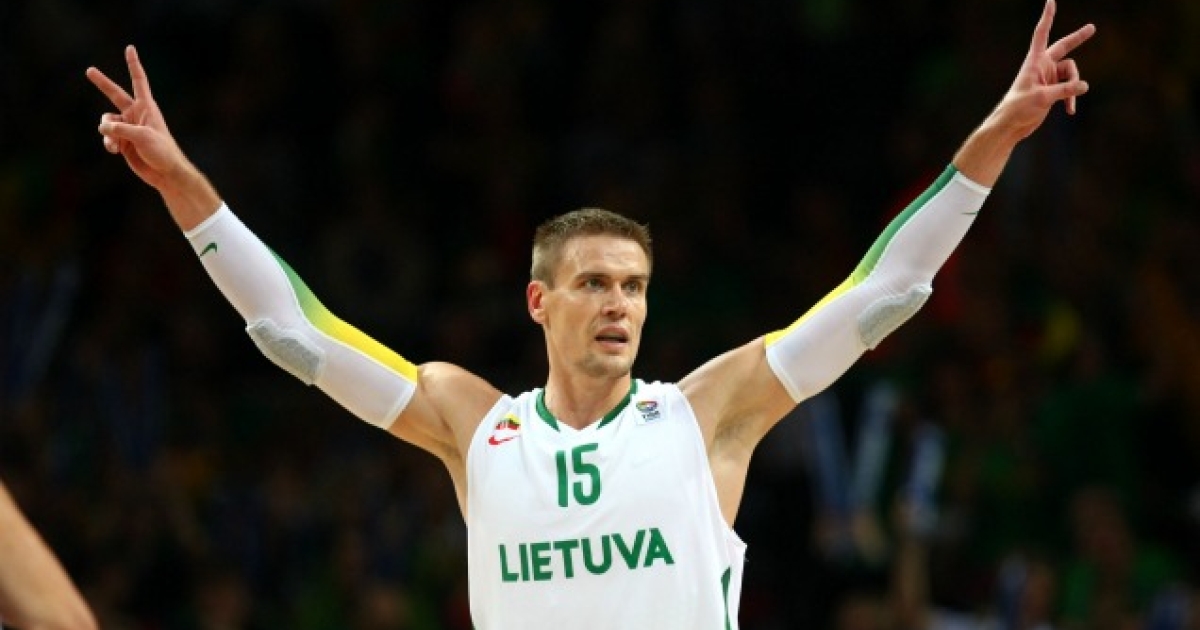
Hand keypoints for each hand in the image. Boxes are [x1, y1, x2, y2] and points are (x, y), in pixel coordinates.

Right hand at [86, 45, 191, 191]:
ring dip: (107, 132)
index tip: (129, 48)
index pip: (138, 81)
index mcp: (146, 107)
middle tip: (89, 70)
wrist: (165, 173)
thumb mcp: (143, 137)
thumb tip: (103, 126)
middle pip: (115, 95)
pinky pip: (107, 137)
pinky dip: (108, 143)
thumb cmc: (162, 151)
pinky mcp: (122, 142)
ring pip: (106, 122)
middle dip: (102, 83)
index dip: (133, 64)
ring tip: (116, 143)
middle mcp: (136, 114)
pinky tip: (115, 150)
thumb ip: (121, 129)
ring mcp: (128, 128)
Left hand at [994, 0, 1095, 140]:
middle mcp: (1042, 66)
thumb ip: (1064, 90)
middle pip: (1064, 48)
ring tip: (1069, 104)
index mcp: (1034, 61)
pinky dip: (1071, 98)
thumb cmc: (1019, 108)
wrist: (1011, 125)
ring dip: (1073, 88)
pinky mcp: (1052, 90)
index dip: (1047, 17)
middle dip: (1078, 39)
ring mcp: (1048, 77)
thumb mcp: (1043, 98)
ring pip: (1072, 74)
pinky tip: (1070, 111)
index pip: (1042, 34)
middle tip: (1092, 28)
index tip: (1050, 0)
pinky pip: (1070, 88)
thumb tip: (1085, 85)